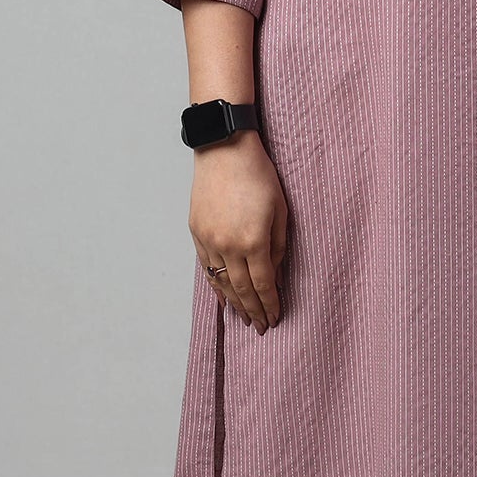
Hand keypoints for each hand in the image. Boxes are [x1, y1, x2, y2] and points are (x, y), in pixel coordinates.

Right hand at [189, 131, 287, 331]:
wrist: (224, 149)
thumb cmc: (259, 175)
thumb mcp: (280, 211)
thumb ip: (279, 247)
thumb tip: (275, 276)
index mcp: (253, 241)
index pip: (263, 285)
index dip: (270, 304)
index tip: (275, 318)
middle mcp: (228, 246)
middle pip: (242, 289)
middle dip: (253, 311)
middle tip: (261, 327)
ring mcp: (209, 240)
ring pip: (221, 283)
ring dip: (234, 303)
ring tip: (244, 318)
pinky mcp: (196, 233)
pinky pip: (206, 268)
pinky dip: (215, 285)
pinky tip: (223, 297)